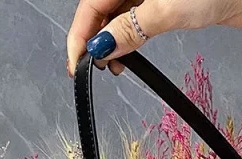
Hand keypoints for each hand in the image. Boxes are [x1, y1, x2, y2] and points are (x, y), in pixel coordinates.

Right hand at [67, 0, 241, 76]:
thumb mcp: (165, 11)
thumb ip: (129, 30)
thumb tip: (102, 48)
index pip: (90, 4)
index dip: (81, 35)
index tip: (76, 63)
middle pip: (100, 9)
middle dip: (95, 40)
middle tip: (94, 70)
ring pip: (116, 15)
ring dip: (111, 42)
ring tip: (113, 68)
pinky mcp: (160, 1)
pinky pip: (133, 18)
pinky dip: (127, 37)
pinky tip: (126, 55)